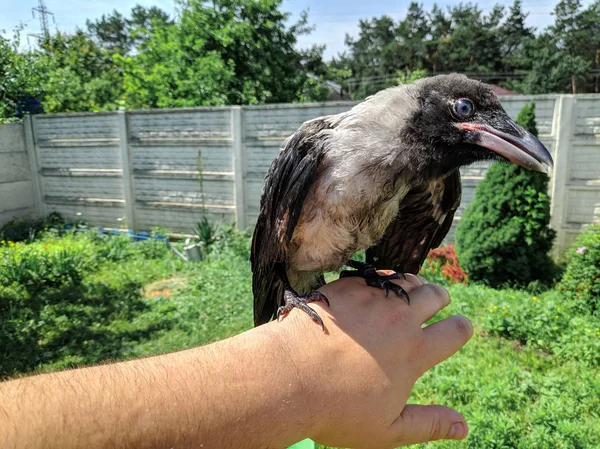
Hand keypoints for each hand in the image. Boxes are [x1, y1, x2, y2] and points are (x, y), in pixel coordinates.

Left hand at [274, 273, 472, 448]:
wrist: (288, 377)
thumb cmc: (336, 410)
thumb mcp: (388, 430)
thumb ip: (429, 425)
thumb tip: (464, 427)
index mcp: (415, 352)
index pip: (457, 330)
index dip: (463, 328)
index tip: (459, 328)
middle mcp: (399, 319)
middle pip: (435, 295)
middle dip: (440, 299)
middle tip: (437, 303)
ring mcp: (371, 299)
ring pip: (406, 280)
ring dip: (415, 285)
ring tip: (411, 293)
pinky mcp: (346, 287)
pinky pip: (375, 275)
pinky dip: (383, 281)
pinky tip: (376, 290)